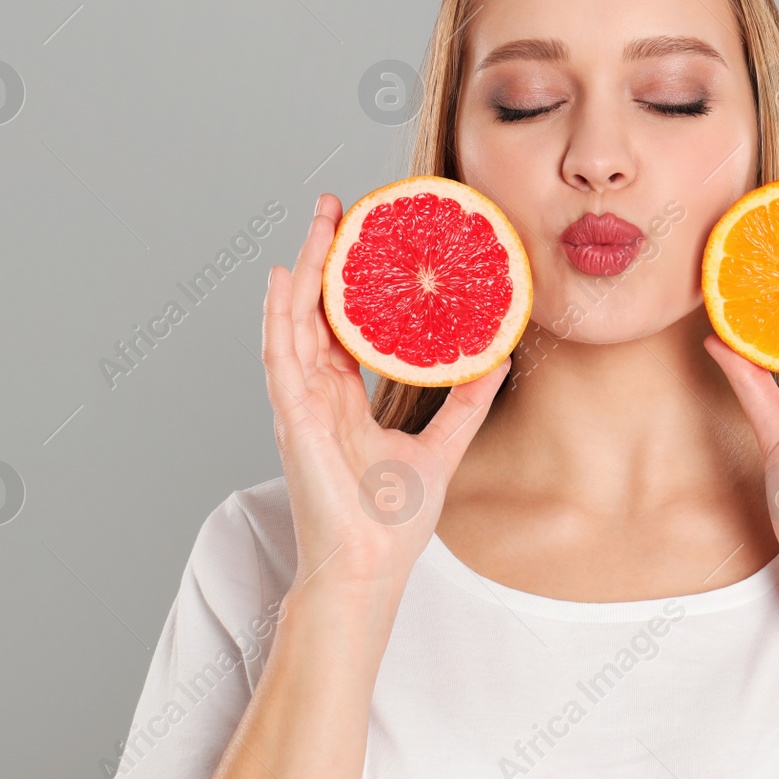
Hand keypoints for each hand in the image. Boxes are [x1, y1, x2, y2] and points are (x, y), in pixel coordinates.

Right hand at [261, 193, 510, 596]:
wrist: (370, 572)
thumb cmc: (391, 525)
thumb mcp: (441, 448)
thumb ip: (466, 403)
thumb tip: (500, 359)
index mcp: (342, 399)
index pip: (341, 323)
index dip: (348, 278)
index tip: (364, 235)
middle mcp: (316, 394)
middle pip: (314, 308)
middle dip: (321, 255)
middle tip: (335, 205)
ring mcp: (299, 404)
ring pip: (293, 319)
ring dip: (301, 267)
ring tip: (315, 219)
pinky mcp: (291, 419)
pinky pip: (279, 356)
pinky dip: (278, 315)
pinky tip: (281, 277)